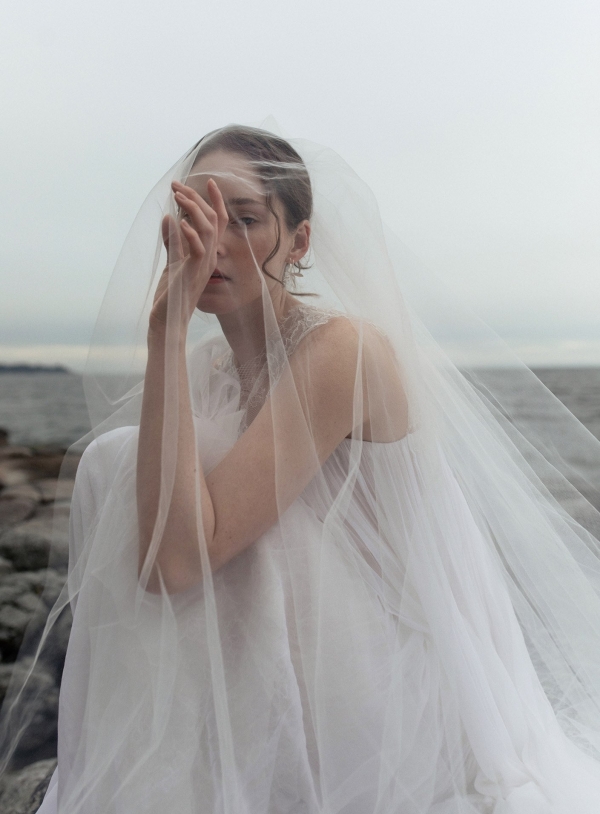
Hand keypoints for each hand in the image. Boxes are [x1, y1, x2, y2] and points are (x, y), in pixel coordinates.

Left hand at [149, 178, 228, 337]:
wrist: (167, 319)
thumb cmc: (171, 294)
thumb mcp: (172, 261)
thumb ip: (173, 241)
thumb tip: (168, 217)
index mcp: (207, 252)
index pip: (218, 222)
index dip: (215, 201)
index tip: (209, 182)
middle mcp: (210, 256)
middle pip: (212, 220)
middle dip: (196, 198)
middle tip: (177, 185)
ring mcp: (204, 265)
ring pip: (207, 229)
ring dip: (192, 210)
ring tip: (177, 197)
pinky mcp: (194, 273)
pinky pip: (197, 249)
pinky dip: (189, 234)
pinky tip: (178, 222)